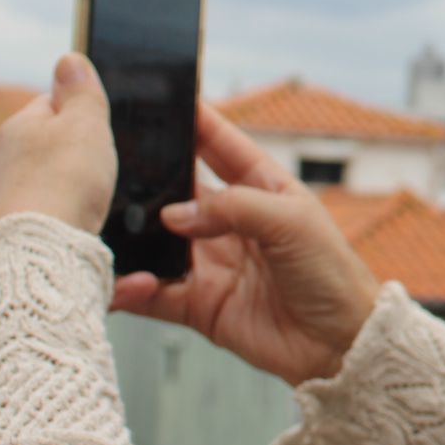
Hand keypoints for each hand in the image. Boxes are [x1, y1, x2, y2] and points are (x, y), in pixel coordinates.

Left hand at [0, 53, 117, 233]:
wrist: (42, 249)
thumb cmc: (65, 181)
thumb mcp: (85, 122)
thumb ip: (82, 90)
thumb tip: (69, 58)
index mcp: (20, 125)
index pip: (54, 102)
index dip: (85, 112)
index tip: (104, 127)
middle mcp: (9, 158)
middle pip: (56, 143)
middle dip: (82, 152)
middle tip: (105, 164)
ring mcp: (14, 193)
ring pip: (57, 178)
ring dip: (78, 185)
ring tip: (96, 196)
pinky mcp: (23, 226)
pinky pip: (55, 209)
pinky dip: (72, 212)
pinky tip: (85, 220)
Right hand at [108, 101, 378, 386]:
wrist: (340, 345)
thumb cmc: (332, 274)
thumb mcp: (291, 222)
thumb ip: (234, 208)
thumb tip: (174, 214)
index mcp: (262, 188)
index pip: (220, 144)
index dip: (194, 121)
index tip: (160, 99)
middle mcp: (231, 221)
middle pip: (178, 190)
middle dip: (148, 176)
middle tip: (110, 163)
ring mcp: (212, 262)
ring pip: (157, 240)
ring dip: (133, 234)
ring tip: (103, 222)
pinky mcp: (198, 304)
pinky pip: (154, 292)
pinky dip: (134, 288)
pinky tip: (122, 282)